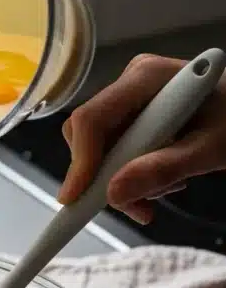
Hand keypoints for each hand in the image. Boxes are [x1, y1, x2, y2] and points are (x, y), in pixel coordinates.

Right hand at [59, 53, 225, 223]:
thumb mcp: (212, 148)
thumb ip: (165, 168)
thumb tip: (113, 194)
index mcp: (146, 78)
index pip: (92, 118)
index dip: (80, 161)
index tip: (76, 199)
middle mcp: (130, 84)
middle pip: (89, 135)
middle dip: (106, 177)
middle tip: (139, 209)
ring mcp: (130, 99)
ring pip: (100, 149)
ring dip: (123, 181)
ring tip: (165, 191)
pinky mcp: (134, 115)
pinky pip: (115, 151)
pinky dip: (132, 175)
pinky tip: (164, 178)